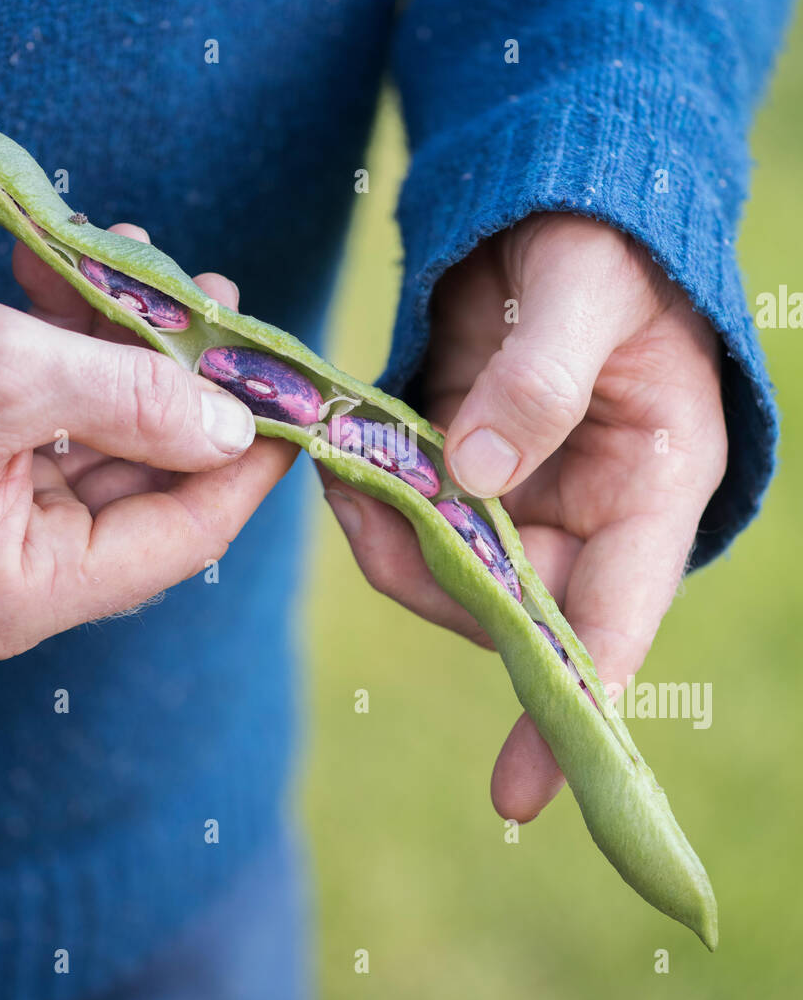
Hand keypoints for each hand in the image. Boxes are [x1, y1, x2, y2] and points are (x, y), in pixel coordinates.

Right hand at [0, 224, 294, 662]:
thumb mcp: (1, 371)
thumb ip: (131, 398)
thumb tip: (232, 425)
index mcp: (14, 590)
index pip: (178, 539)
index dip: (247, 468)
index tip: (299, 403)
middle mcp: (5, 575)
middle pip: (144, 484)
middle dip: (182, 385)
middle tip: (223, 308)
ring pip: (99, 440)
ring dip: (124, 350)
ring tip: (149, 268)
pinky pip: (46, 419)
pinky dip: (68, 350)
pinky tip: (74, 276)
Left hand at [322, 213, 727, 819]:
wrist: (556, 203)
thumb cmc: (601, 238)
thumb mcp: (584, 292)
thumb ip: (538, 382)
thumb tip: (472, 476)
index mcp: (654, 484)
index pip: (615, 619)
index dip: (567, 708)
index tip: (521, 795)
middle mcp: (591, 510)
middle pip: (509, 606)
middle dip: (432, 579)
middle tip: (367, 513)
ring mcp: (526, 495)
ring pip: (448, 568)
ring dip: (390, 535)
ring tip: (346, 465)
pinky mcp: (468, 469)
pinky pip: (414, 517)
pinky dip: (375, 499)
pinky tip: (346, 456)